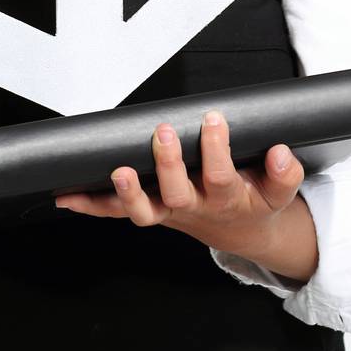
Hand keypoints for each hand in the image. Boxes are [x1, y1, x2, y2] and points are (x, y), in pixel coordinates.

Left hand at [54, 108, 306, 260]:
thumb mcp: (279, 192)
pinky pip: (116, 212)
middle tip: (164, 132)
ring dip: (126, 194)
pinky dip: (91, 205)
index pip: (221, 176)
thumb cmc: (254, 201)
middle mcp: (192, 208)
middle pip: (177, 193)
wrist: (238, 231)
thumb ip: (283, 173)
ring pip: (143, 211)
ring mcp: (167, 212)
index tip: (213, 119)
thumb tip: (280, 152)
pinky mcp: (148, 210)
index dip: (216, 150)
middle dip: (168, 165)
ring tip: (117, 171)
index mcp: (227, 199)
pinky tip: (66, 195)